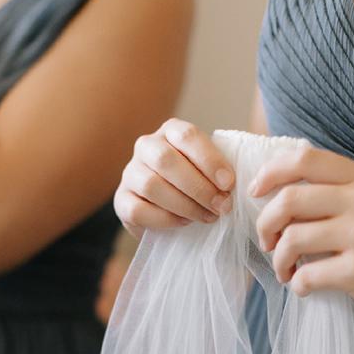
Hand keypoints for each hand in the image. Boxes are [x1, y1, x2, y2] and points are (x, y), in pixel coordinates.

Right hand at [113, 119, 235, 231]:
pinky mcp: (121, 200)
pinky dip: (165, 219)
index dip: (209, 160)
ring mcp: (130, 172)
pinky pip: (138, 210)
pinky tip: (184, 222)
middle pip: (166, 160)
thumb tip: (233, 186)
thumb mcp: (211, 168)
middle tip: (221, 206)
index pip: (187, 136)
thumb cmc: (198, 183)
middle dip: (198, 187)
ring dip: (184, 205)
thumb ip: (221, 170)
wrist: (172, 208)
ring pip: (151, 186)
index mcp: (171, 130)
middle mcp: (146, 146)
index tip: (229, 184)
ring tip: (207, 216)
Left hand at [250, 143, 353, 332]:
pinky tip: (305, 287)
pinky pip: (307, 274)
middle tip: (268, 242)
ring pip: (291, 238)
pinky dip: (297, 284)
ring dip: (279, 259)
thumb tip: (287, 193)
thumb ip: (346, 192)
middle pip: (289, 198)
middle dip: (265, 223)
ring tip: (287, 271)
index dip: (270, 173)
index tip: (256, 192)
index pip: (305, 158)